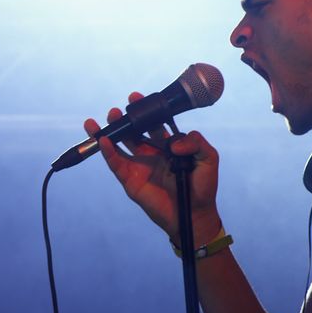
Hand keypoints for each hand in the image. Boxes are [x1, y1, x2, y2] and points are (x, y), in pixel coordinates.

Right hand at [84, 92, 222, 244]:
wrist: (194, 214)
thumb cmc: (202, 187)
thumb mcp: (208, 159)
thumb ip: (196, 143)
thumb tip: (174, 142)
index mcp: (167, 144)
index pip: (153, 123)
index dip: (145, 110)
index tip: (137, 98)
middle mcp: (151, 152)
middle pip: (133, 131)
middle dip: (125, 118)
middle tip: (118, 109)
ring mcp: (139, 165)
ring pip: (119, 144)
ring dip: (110, 131)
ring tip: (104, 119)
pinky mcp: (130, 180)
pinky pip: (116, 163)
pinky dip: (108, 152)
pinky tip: (103, 140)